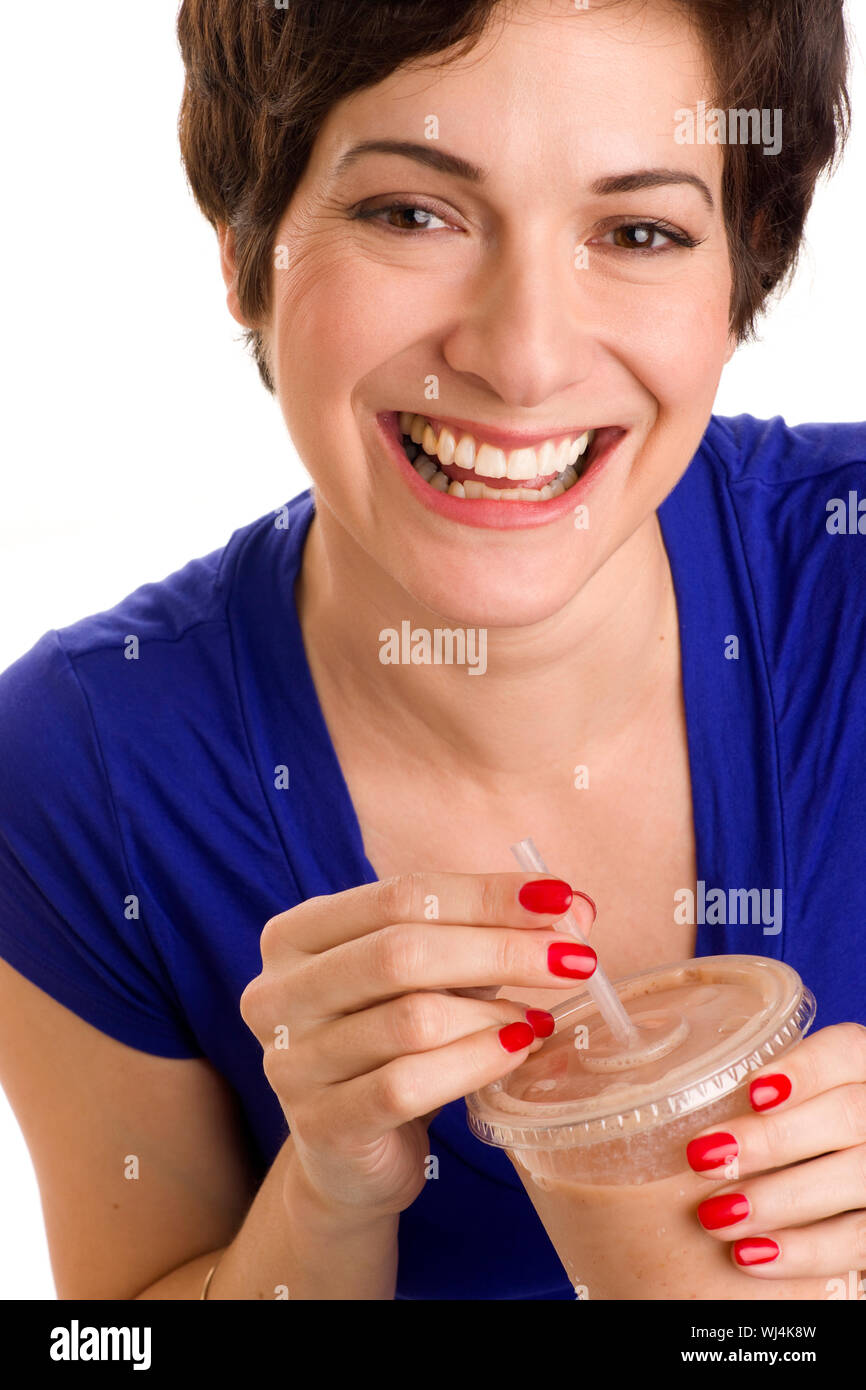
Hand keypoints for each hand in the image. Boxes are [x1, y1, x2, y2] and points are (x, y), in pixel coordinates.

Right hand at [240, 871, 595, 1219]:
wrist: (349, 1154)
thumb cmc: (393, 1044)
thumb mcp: (431, 978)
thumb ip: (487, 936)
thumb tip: (573, 907)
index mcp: (296, 934)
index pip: (400, 894)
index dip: (485, 893)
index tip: (560, 896)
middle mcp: (278, 992)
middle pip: (403, 952)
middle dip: (501, 949)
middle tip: (576, 958)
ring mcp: (290, 1063)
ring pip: (411, 1020)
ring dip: (493, 1014)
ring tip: (540, 1016)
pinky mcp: (320, 1126)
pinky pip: (408, 1086)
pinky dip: (475, 1063)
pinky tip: (516, 1053)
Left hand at [686, 1022, 865, 1286]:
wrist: (842, 1189)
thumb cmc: (795, 1137)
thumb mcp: (791, 1103)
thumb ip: (756, 1097)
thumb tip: (663, 1108)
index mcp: (864, 1068)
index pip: (847, 1051)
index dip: (803, 1068)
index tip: (750, 1092)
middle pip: (849, 1115)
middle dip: (773, 1139)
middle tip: (704, 1159)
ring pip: (858, 1178)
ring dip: (779, 1200)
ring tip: (714, 1216)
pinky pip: (861, 1242)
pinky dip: (804, 1252)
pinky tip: (749, 1255)